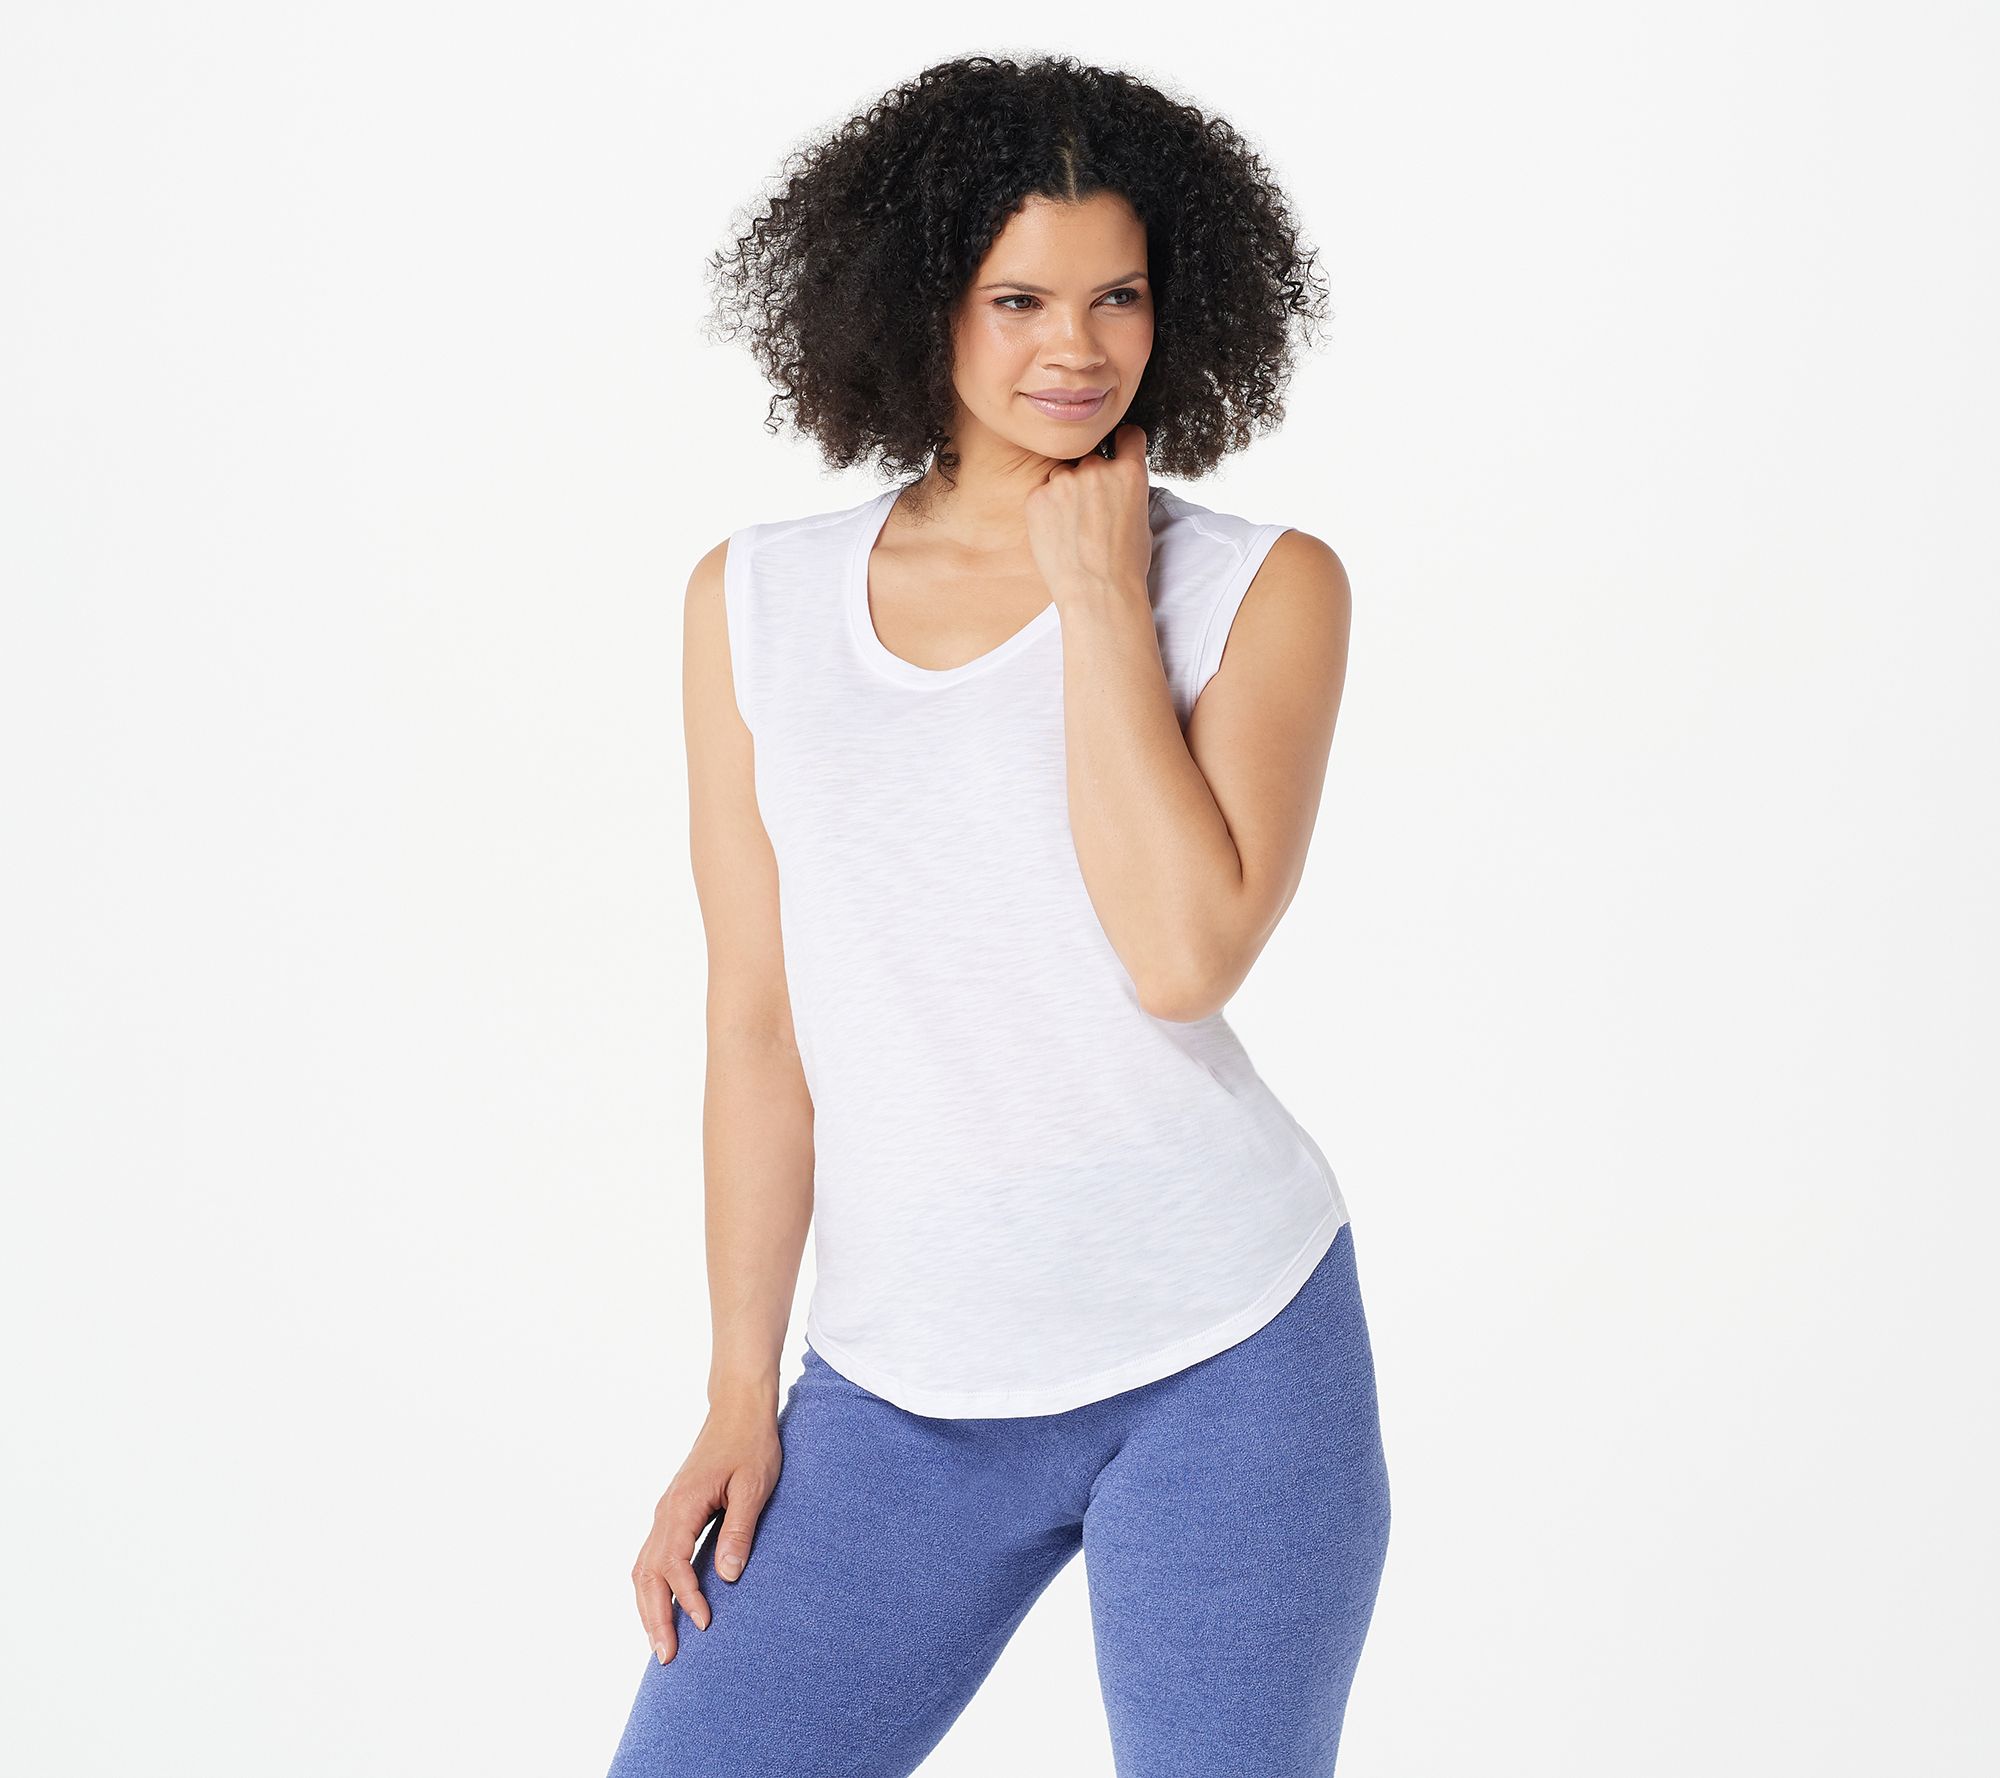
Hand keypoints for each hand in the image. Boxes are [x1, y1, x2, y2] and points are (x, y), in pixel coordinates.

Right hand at [630, 1399, 782, 1664]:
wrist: (738, 1409)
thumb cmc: (751, 1444)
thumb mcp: (754, 1486)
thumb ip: (739, 1530)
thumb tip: (727, 1577)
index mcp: (683, 1505)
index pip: (673, 1563)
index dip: (686, 1597)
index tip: (704, 1624)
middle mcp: (666, 1511)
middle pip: (646, 1573)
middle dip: (653, 1617)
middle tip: (666, 1658)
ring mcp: (665, 1511)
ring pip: (642, 1568)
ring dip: (648, 1607)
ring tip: (659, 1644)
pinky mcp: (672, 1512)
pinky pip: (650, 1556)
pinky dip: (650, 1587)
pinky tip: (661, 1606)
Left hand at [1025, 423, 1153, 602]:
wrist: (1097, 593)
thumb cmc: (1124, 565)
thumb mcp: (1141, 518)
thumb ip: (1126, 489)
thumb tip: (1114, 482)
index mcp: (1130, 473)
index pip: (1127, 435)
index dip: (1123, 444)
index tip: (1118, 452)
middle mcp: (1097, 469)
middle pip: (1090, 459)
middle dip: (1090, 478)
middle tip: (1090, 513)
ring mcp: (1064, 481)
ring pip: (1062, 475)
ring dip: (1066, 492)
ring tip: (1073, 529)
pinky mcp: (1037, 496)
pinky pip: (1042, 493)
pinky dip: (1047, 509)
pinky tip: (1058, 535)